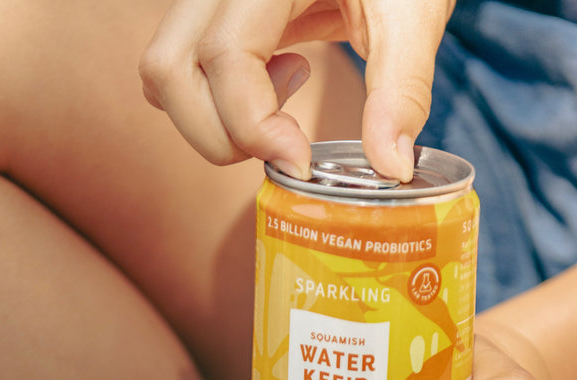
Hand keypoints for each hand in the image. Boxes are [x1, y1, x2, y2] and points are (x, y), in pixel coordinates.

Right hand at [139, 0, 454, 179]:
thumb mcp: (413, 15)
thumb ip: (400, 90)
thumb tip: (391, 166)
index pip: (225, 55)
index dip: (254, 125)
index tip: (301, 161)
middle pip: (169, 69)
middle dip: (221, 134)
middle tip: (285, 143)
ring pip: (163, 72)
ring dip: (213, 120)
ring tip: (282, 102)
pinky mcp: (214, 10)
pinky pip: (182, 64)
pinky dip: (214, 99)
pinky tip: (274, 81)